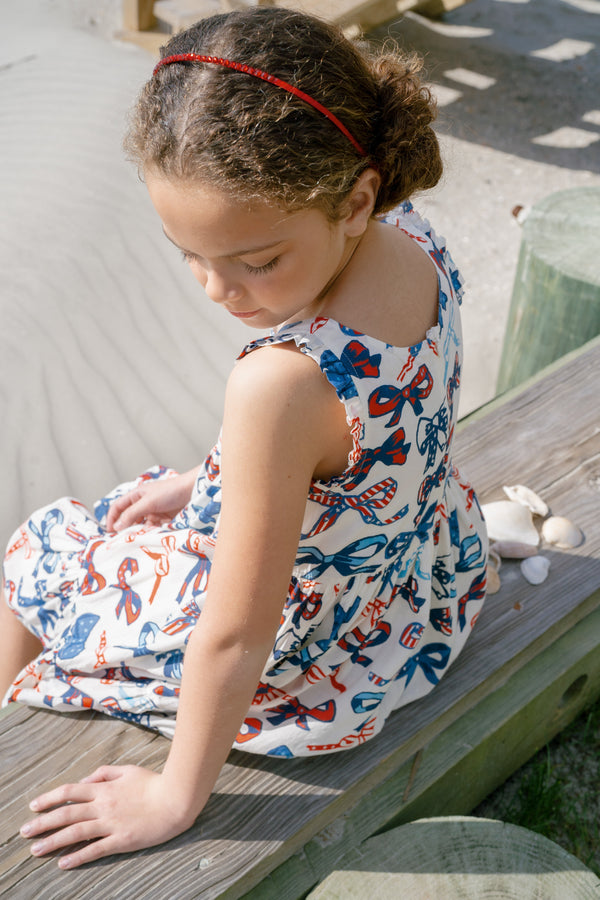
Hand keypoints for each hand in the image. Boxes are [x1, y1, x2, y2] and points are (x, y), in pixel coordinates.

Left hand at [20, 765, 196, 868]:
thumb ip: (104, 773)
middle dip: (43, 823)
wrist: (176, 799)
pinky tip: (64, 863)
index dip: (50, 798)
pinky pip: (95, 849)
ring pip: (76, 832)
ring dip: (53, 841)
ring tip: (35, 850)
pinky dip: (78, 856)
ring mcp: (111, 824)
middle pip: (67, 813)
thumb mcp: (128, 770)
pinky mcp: (121, 840)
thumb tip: (84, 782)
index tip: (34, 805)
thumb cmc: (153, 783)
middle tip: (24, 832)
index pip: (70, 792)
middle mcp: (103, 806)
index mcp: (104, 788)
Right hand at [106, 471, 195, 531]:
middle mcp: (143, 503)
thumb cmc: (170, 491)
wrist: (193, 492)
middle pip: (128, 518)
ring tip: (136, 540)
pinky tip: (149, 538)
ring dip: (138, 532)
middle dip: (125, 528)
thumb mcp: (148, 502)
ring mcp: (153, 512)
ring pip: (140, 525)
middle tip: (121, 540)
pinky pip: (152, 529)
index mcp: (136, 495)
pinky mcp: (163, 520)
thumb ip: (131, 514)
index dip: (112, 518)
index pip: (118, 507)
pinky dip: (149, 534)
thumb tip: (116, 526)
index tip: (110, 531)